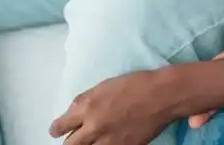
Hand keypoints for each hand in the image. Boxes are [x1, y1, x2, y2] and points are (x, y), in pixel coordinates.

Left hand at [50, 69, 174, 144]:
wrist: (165, 95)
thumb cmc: (137, 84)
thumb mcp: (106, 85)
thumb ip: (86, 100)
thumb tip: (73, 112)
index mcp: (88, 108)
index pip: (60, 127)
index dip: (57, 129)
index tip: (58, 130)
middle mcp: (94, 127)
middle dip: (70, 142)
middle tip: (75, 139)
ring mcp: (108, 141)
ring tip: (92, 141)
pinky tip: (107, 141)